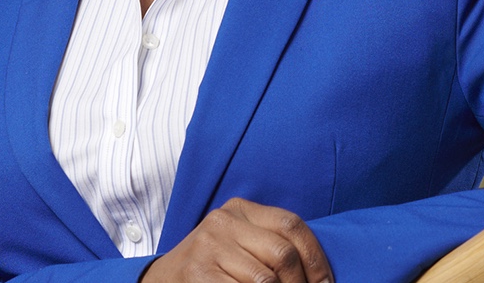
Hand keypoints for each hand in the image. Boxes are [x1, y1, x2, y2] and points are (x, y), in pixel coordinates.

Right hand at [141, 198, 331, 282]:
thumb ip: (271, 245)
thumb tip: (319, 275)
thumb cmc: (215, 265)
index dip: (316, 258)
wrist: (164, 280)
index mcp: (239, 208)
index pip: (291, 225)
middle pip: (283, 253)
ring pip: (266, 280)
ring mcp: (208, 247)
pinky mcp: (198, 273)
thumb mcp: (241, 243)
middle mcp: (223, 221)